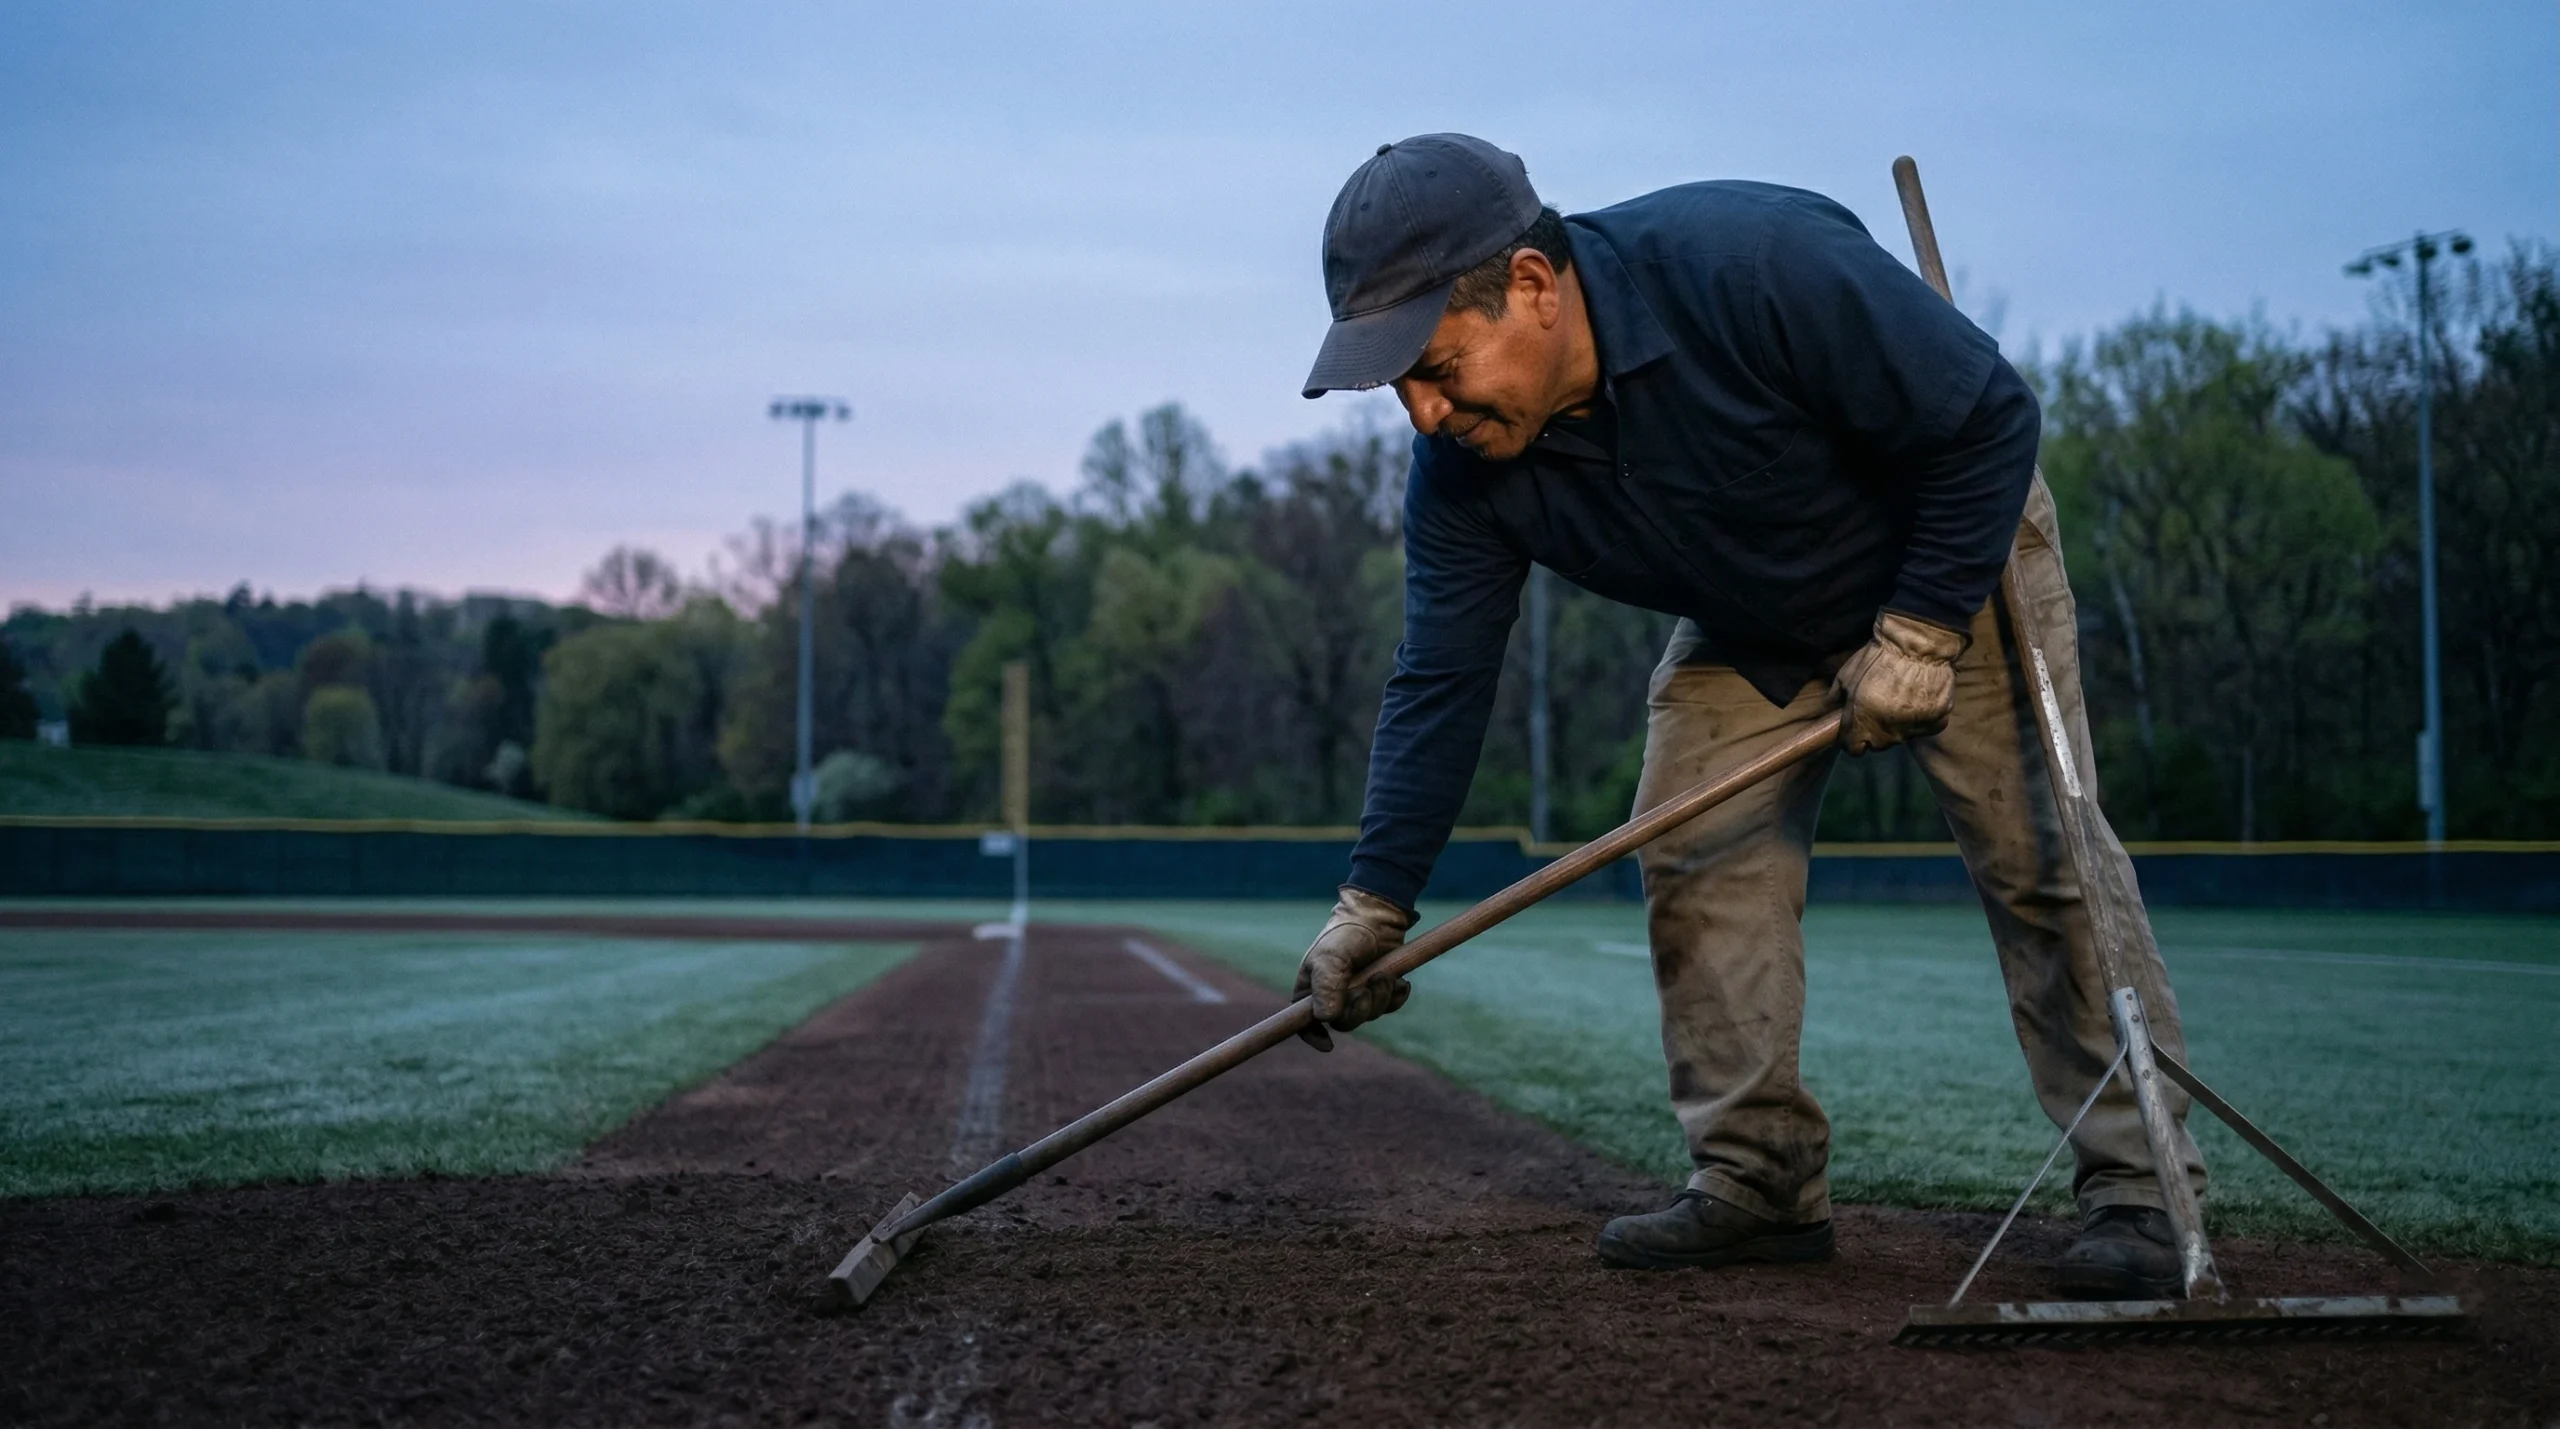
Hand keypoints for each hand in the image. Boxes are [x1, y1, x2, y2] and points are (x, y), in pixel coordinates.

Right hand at [1292, 886, 1416, 1050]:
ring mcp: (1357, 993)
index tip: (1328, 1045)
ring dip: (1379, 998)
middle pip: (1343, 1023)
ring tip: (1384, 975)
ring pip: (1368, 1015)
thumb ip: (1327, 986)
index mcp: (1311, 988)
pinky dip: (1395, 997)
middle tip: (1367, 989)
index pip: (1303, 1023)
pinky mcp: (1379, 989)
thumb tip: (1326, 1019)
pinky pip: (1388, 1007)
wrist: (1379, 916)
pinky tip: (1400, 981)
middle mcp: (1332, 994)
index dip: (1313, 1037)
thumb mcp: (1331, 956)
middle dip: (1358, 1009)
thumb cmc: (1347, 933)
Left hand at [1833, 610, 1967, 754]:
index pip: (1854, 749)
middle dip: (1874, 731)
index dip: (1852, 739)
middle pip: (1878, 745)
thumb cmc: (1878, 657)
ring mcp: (1914, 729)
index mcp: (1863, 722)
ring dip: (1898, 724)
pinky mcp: (1936, 722)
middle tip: (1878, 708)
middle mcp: (1888, 732)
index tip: (1855, 728)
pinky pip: (1924, 727)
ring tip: (1901, 699)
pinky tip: (1919, 699)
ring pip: (1901, 736)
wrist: (1918, 646)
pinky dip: (1921, 718)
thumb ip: (1836, 697)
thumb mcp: (1847, 674)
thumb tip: (1829, 710)